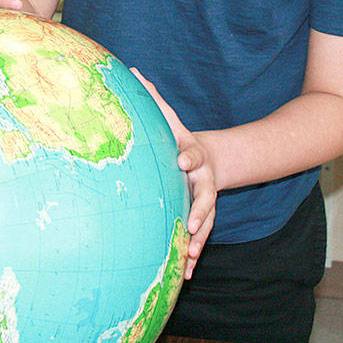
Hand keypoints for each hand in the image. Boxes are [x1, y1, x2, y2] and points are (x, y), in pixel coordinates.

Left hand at [131, 68, 215, 279]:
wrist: (210, 160)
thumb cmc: (179, 139)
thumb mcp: (169, 118)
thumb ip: (153, 98)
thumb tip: (131, 69)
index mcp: (194, 154)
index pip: (193, 154)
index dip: (189, 156)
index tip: (181, 159)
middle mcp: (203, 181)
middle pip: (206, 196)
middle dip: (201, 209)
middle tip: (194, 221)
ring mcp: (205, 201)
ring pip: (205, 222)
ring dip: (198, 240)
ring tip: (190, 257)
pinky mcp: (201, 218)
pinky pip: (198, 238)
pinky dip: (193, 254)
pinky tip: (187, 274)